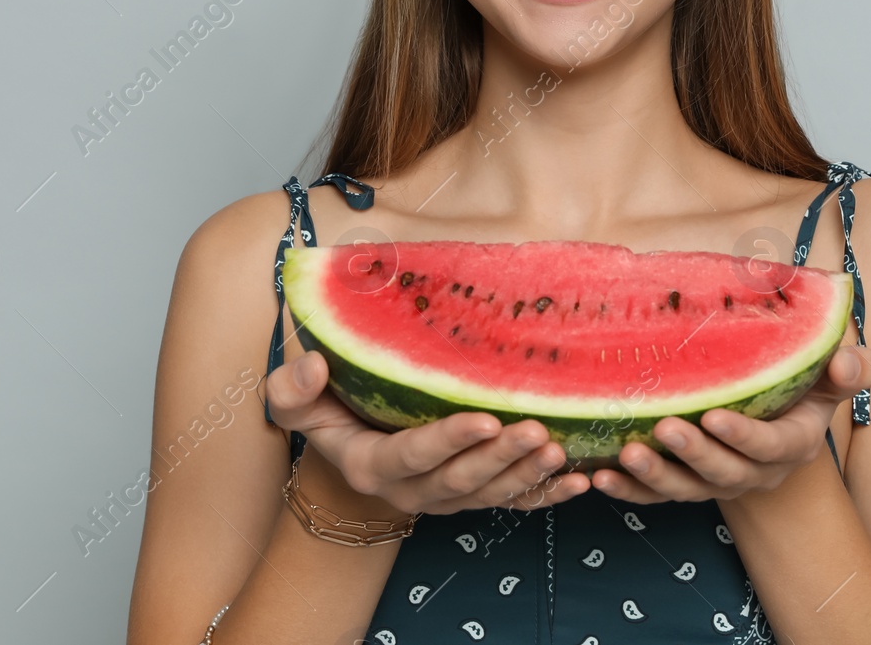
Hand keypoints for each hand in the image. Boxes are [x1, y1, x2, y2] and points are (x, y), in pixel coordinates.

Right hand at [265, 349, 591, 516]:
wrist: (348, 448)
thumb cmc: (327, 412)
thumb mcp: (295, 403)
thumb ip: (292, 388)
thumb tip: (313, 365)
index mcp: (373, 465)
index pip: (414, 454)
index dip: (449, 440)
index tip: (484, 418)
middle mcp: (413, 490)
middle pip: (462, 478)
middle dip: (501, 456)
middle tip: (536, 429)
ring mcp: (447, 498)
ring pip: (492, 493)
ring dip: (528, 474)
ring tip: (559, 449)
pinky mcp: (473, 498)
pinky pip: (513, 504)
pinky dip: (546, 496)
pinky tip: (578, 483)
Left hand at [589, 342, 870, 503]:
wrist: (778, 412)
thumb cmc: (805, 382)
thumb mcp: (834, 374)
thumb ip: (853, 368)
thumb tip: (846, 362)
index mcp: (792, 444)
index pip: (770, 447)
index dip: (743, 437)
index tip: (714, 415)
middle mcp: (754, 471)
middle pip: (723, 472)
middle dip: (693, 454)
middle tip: (664, 427)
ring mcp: (717, 482)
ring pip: (686, 488)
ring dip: (654, 476)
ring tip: (626, 454)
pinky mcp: (686, 484)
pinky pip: (656, 495)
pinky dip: (629, 490)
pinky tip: (601, 476)